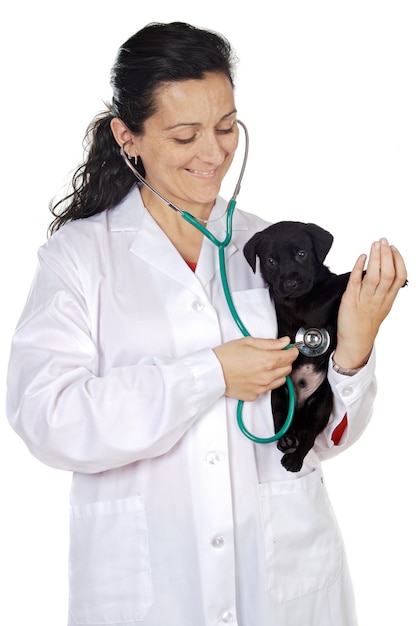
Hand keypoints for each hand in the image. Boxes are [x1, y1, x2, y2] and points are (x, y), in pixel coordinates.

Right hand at [213, 336, 297, 400]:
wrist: (212, 372)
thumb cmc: (226, 356)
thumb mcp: (248, 342)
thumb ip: (270, 343)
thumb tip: (284, 342)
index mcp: (267, 360)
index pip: (290, 356)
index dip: (292, 350)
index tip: (290, 348)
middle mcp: (267, 376)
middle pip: (287, 368)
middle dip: (284, 360)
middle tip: (276, 354)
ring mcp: (261, 388)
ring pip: (281, 380)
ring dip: (278, 372)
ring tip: (265, 365)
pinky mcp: (254, 395)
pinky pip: (268, 389)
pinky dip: (267, 382)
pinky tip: (257, 375)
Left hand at [334, 238, 406, 368]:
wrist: (355, 341)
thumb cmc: (367, 323)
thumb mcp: (383, 306)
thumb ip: (386, 290)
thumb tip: (387, 271)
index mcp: (389, 298)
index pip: (400, 276)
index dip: (398, 260)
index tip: (394, 248)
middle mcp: (379, 298)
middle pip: (388, 273)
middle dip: (386, 254)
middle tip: (383, 241)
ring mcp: (365, 299)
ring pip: (374, 276)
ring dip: (375, 258)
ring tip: (374, 245)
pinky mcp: (350, 300)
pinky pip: (355, 281)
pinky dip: (358, 267)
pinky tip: (360, 258)